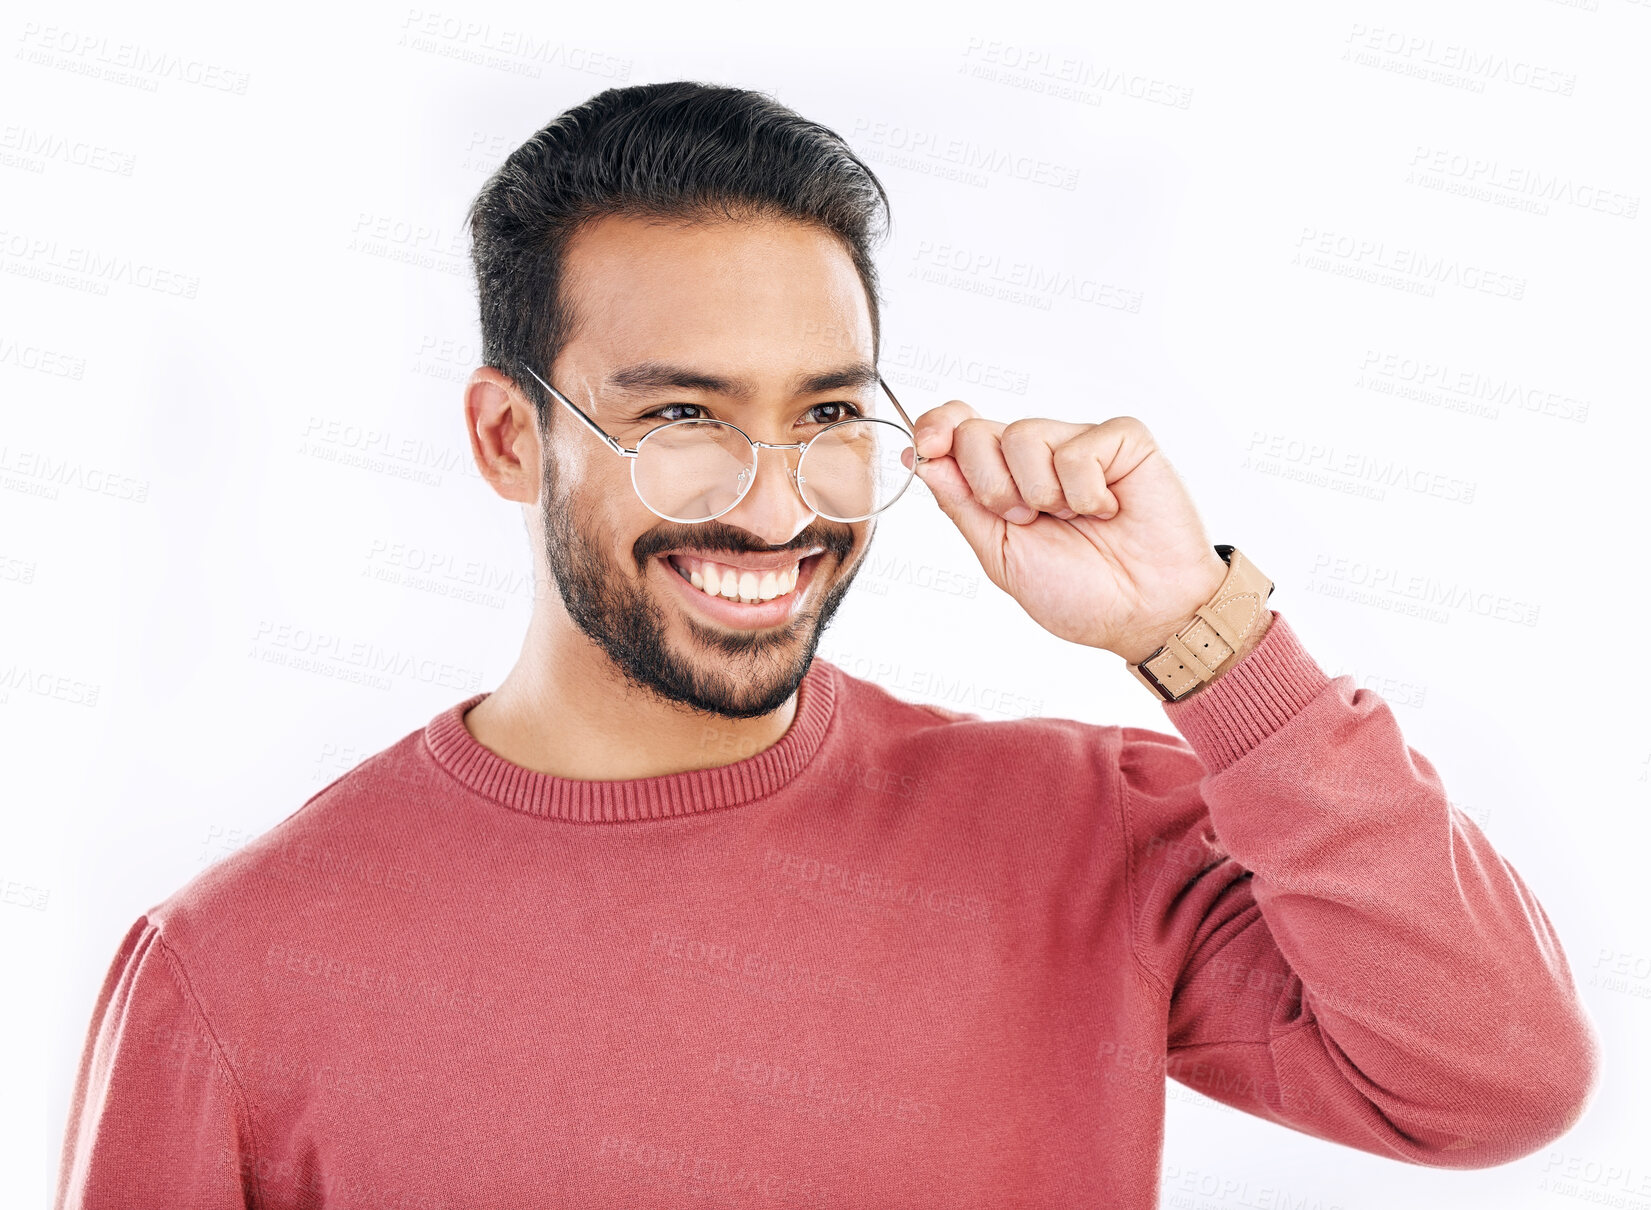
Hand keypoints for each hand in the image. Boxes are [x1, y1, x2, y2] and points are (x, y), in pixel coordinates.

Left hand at [908, 403, 1229, 662]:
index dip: (937, 428)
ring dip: (1042, 494)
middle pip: (979, 431)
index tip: (928, 447)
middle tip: (1029, 520)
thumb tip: (921, 460)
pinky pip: (1078, 447)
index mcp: (1004, 480)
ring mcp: (1080, 442)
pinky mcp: (1123, 439)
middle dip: (991, 486)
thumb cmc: (1081, 593)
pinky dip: (1086, 491)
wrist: (1145, 614)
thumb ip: (962, 506)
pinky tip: (1109, 510)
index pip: (958, 430)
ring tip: (1074, 519)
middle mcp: (1038, 455)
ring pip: (1024, 434)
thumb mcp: (1002, 556)